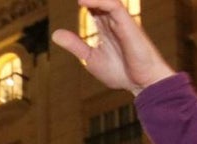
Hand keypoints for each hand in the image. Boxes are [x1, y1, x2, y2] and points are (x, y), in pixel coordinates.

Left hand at [51, 0, 174, 94]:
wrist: (141, 83)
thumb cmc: (121, 72)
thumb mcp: (90, 58)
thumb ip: (75, 45)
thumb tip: (55, 34)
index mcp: (104, 28)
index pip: (91, 7)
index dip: (82, 1)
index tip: (72, 0)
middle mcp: (112, 21)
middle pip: (98, 0)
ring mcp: (121, 21)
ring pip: (106, 0)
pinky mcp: (128, 24)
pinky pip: (114, 6)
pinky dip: (99, 1)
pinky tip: (82, 1)